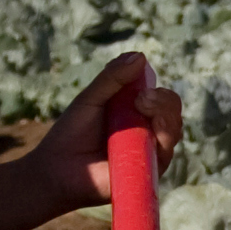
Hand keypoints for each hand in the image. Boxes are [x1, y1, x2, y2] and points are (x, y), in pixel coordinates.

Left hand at [30, 52, 185, 209]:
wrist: (57, 167)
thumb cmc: (72, 133)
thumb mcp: (91, 98)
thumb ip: (113, 77)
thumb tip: (141, 56)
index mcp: (137, 114)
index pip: (163, 99)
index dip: (158, 92)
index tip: (140, 90)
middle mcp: (148, 133)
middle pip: (173, 112)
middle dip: (164, 101)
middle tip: (140, 100)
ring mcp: (149, 154)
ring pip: (173, 131)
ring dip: (165, 117)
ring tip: (142, 109)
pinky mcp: (148, 173)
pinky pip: (165, 155)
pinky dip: (161, 140)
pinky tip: (149, 134)